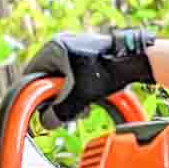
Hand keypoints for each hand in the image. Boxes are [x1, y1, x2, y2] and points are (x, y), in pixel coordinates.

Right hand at [21, 28, 155, 128]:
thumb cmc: (106, 73)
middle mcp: (62, 44)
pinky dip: (79, 91)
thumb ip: (59, 111)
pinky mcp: (89, 55)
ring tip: (83, 109)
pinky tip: (90, 102)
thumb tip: (46, 123)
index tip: (43, 111)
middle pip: (48, 79)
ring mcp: (76, 48)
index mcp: (53, 48)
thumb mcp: (78, 97)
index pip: (32, 75)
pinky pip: (75, 76)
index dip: (35, 96)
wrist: (136, 60)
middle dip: (57, 100)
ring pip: (63, 80)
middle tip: (67, 113)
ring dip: (70, 98)